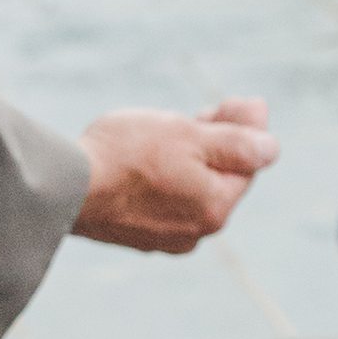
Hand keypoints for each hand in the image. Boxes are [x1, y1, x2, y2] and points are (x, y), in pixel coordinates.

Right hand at [72, 97, 275, 253]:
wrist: (65, 187)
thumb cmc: (129, 155)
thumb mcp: (191, 135)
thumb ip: (237, 142)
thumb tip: (272, 146)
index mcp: (215, 209)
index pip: (246, 164)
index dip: (245, 129)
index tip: (238, 101)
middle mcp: (194, 233)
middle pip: (217, 177)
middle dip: (215, 141)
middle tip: (205, 110)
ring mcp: (162, 238)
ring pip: (188, 188)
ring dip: (187, 157)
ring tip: (170, 128)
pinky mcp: (132, 234)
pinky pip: (161, 200)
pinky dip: (160, 177)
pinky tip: (142, 157)